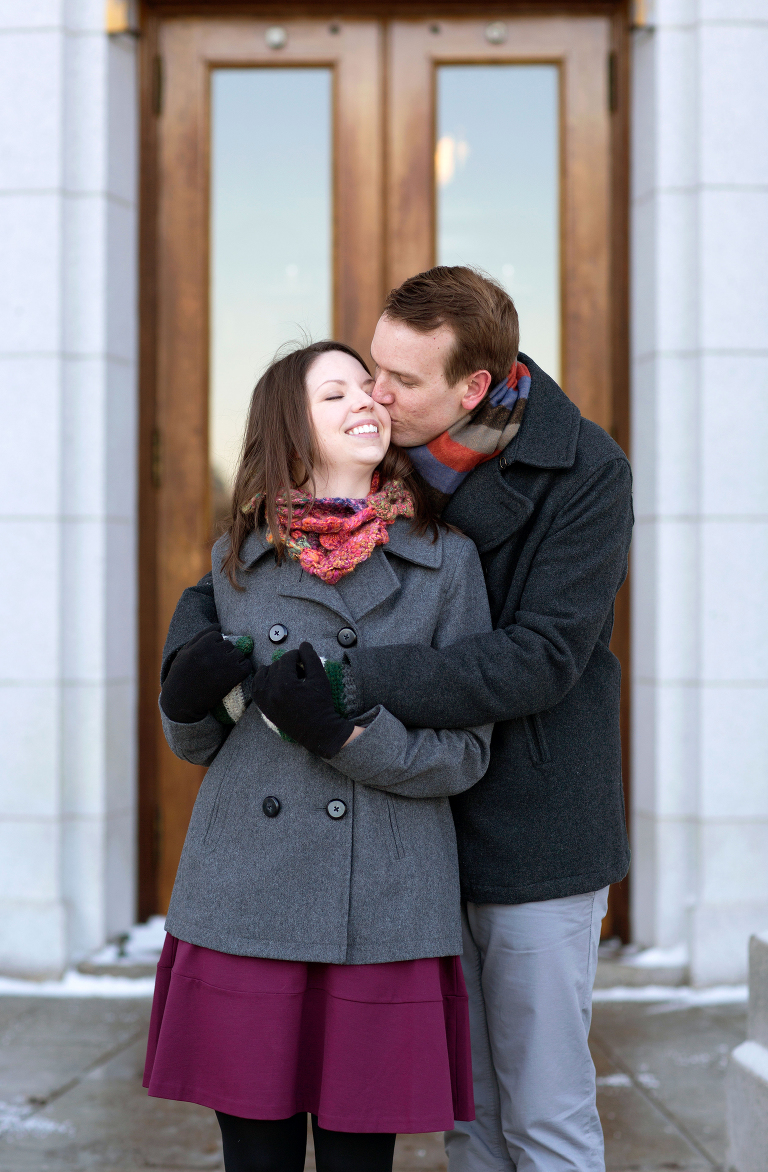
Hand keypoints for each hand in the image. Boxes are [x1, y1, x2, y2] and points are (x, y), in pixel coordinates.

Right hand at [160, 625, 250, 722]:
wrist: (182, 700)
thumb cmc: (180, 675)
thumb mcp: (184, 652)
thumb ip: (201, 635)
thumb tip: (219, 624)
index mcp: (201, 645)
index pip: (217, 635)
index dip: (214, 645)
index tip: (209, 656)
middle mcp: (214, 652)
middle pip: (229, 644)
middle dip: (224, 653)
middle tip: (216, 666)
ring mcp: (225, 664)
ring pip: (239, 654)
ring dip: (234, 660)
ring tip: (223, 671)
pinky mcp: (233, 677)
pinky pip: (246, 666)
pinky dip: (243, 669)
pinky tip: (234, 676)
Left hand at [251, 642, 355, 757]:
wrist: (317, 731)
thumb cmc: (321, 704)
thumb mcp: (320, 678)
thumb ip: (311, 658)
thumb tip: (303, 644)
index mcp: (285, 683)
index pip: (287, 658)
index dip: (298, 655)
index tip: (305, 660)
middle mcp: (271, 691)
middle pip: (276, 665)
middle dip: (289, 664)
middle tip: (301, 672)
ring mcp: (265, 700)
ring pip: (264, 673)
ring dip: (275, 671)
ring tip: (289, 678)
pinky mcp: (263, 707)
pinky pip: (256, 686)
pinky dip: (263, 681)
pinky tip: (275, 683)